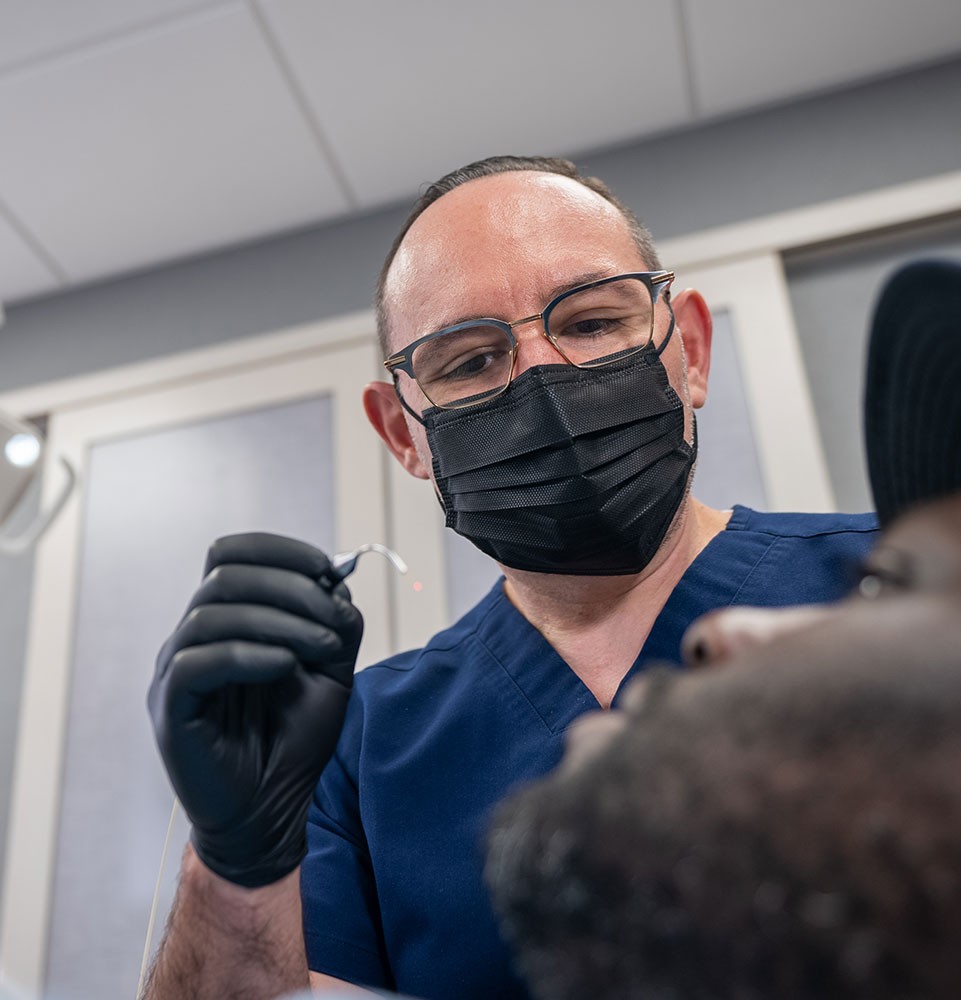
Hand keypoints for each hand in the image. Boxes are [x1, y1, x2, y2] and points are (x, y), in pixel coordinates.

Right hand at [148, 533, 362, 886]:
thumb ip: (334, 624)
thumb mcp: (330, 672)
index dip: (279, 551)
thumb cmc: (297, 740)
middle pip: (223, 575)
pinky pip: (197, 663)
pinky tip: (287, 667)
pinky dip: (249, 655)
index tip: (328, 569)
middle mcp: (191, 639)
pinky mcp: (171, 709)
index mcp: (224, 621)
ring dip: (280, 621)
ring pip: (210, 613)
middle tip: (333, 615)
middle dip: (289, 585)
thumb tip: (337, 584)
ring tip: (322, 647)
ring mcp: (175, 672)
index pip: (230, 554)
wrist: (273, 813)